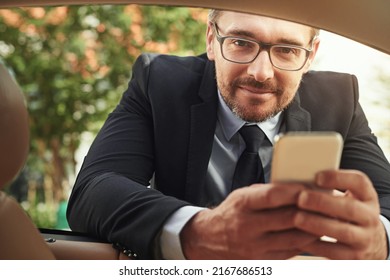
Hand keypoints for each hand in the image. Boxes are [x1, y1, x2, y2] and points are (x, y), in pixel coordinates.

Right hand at [180, 183, 317, 258]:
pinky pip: (292, 251)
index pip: (273, 195)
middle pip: (289, 218)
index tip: (313, 187)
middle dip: (313, 210)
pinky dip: (307, 242)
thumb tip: (298, 188)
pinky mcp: (263, 260)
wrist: (209, 240)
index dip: (296, 191)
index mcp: (242, 204)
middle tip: (331, 203)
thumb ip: (266, 193)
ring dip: (316, 228)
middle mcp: (248, 226)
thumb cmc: (231, 213)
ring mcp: (256, 246)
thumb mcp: (242, 196)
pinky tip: (316, 234)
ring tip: (330, 219)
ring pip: (296, 238)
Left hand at [295, 169, 387, 258]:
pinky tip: (298, 237)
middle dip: (323, 202)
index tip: (318, 176)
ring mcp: (364, 238)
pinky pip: (334, 251)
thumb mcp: (349, 196)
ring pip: (343, 231)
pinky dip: (315, 244)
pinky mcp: (353, 257)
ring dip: (317, 224)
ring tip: (297, 218)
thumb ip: (331, 187)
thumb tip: (298, 175)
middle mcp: (370, 217)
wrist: (370, 242)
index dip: (339, 178)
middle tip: (301, 198)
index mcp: (367, 197)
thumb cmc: (347, 212)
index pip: (360, 182)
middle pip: (350, 208)